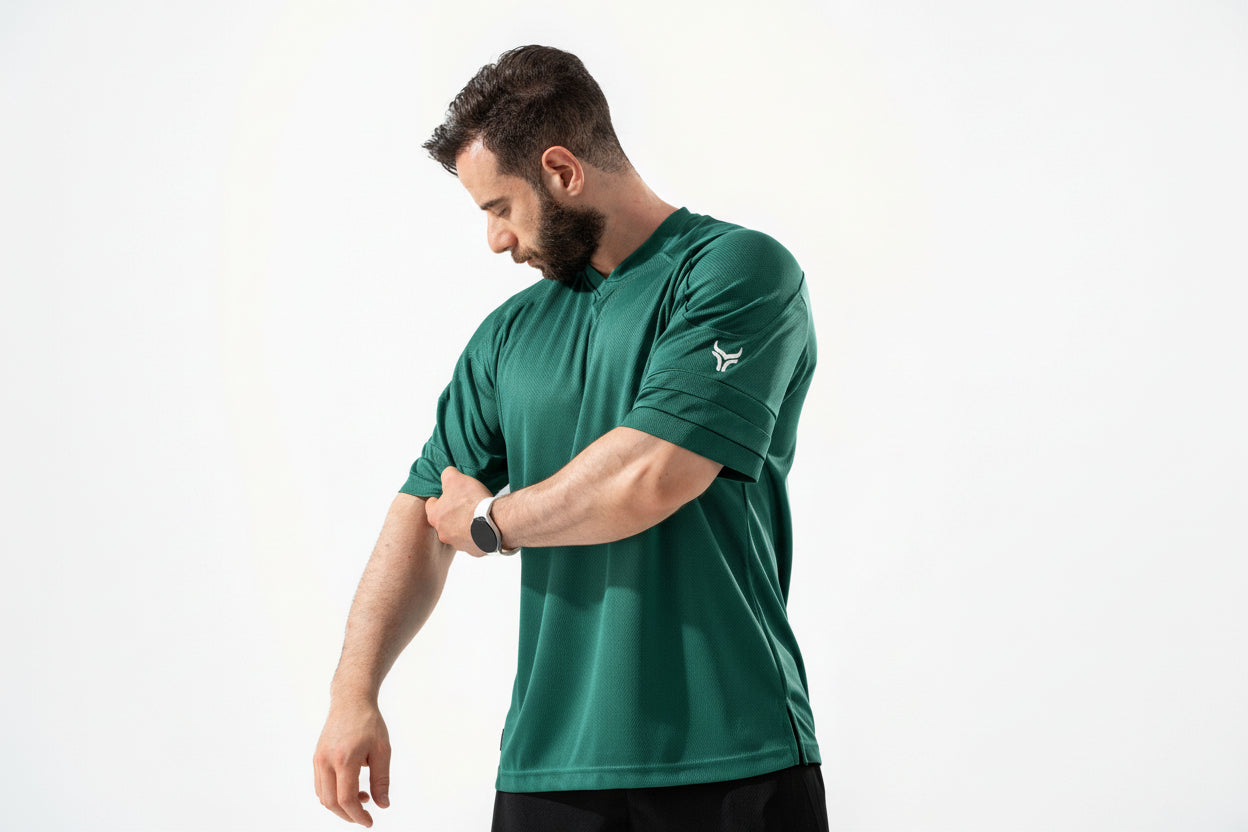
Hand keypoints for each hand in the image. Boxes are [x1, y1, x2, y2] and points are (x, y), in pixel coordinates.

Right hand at [313, 700, 391, 826]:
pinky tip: (351, 788)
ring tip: (362, 798)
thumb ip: (381, 780)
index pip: (346, 799)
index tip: (369, 822)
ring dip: (340, 805)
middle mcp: (326, 761)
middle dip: (348, 815)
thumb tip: (383, 805)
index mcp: (345, 759)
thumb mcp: (382, 750)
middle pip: (330, 802)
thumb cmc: (369, 723)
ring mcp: (318, 759)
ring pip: (323, 796)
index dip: (357, 816)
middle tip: (364, 817)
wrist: (350, 701)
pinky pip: (320, 785)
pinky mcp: (316, 758)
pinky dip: (333, 794)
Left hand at [424, 467, 492, 555]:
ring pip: (458, 532)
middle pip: (444, 520)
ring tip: (477, 515)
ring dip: (464, 525)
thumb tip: (447, 474)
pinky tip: (485, 525)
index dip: (439, 498)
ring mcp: (458, 543)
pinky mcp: (473, 550)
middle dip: (452, 513)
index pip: (431, 505)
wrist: (493, 523)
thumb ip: (447, 474)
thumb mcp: (456, 479)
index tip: (448, 495)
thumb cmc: (472, 502)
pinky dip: (477, 534)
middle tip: (464, 504)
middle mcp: (443, 533)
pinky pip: (473, 540)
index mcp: (436, 516)